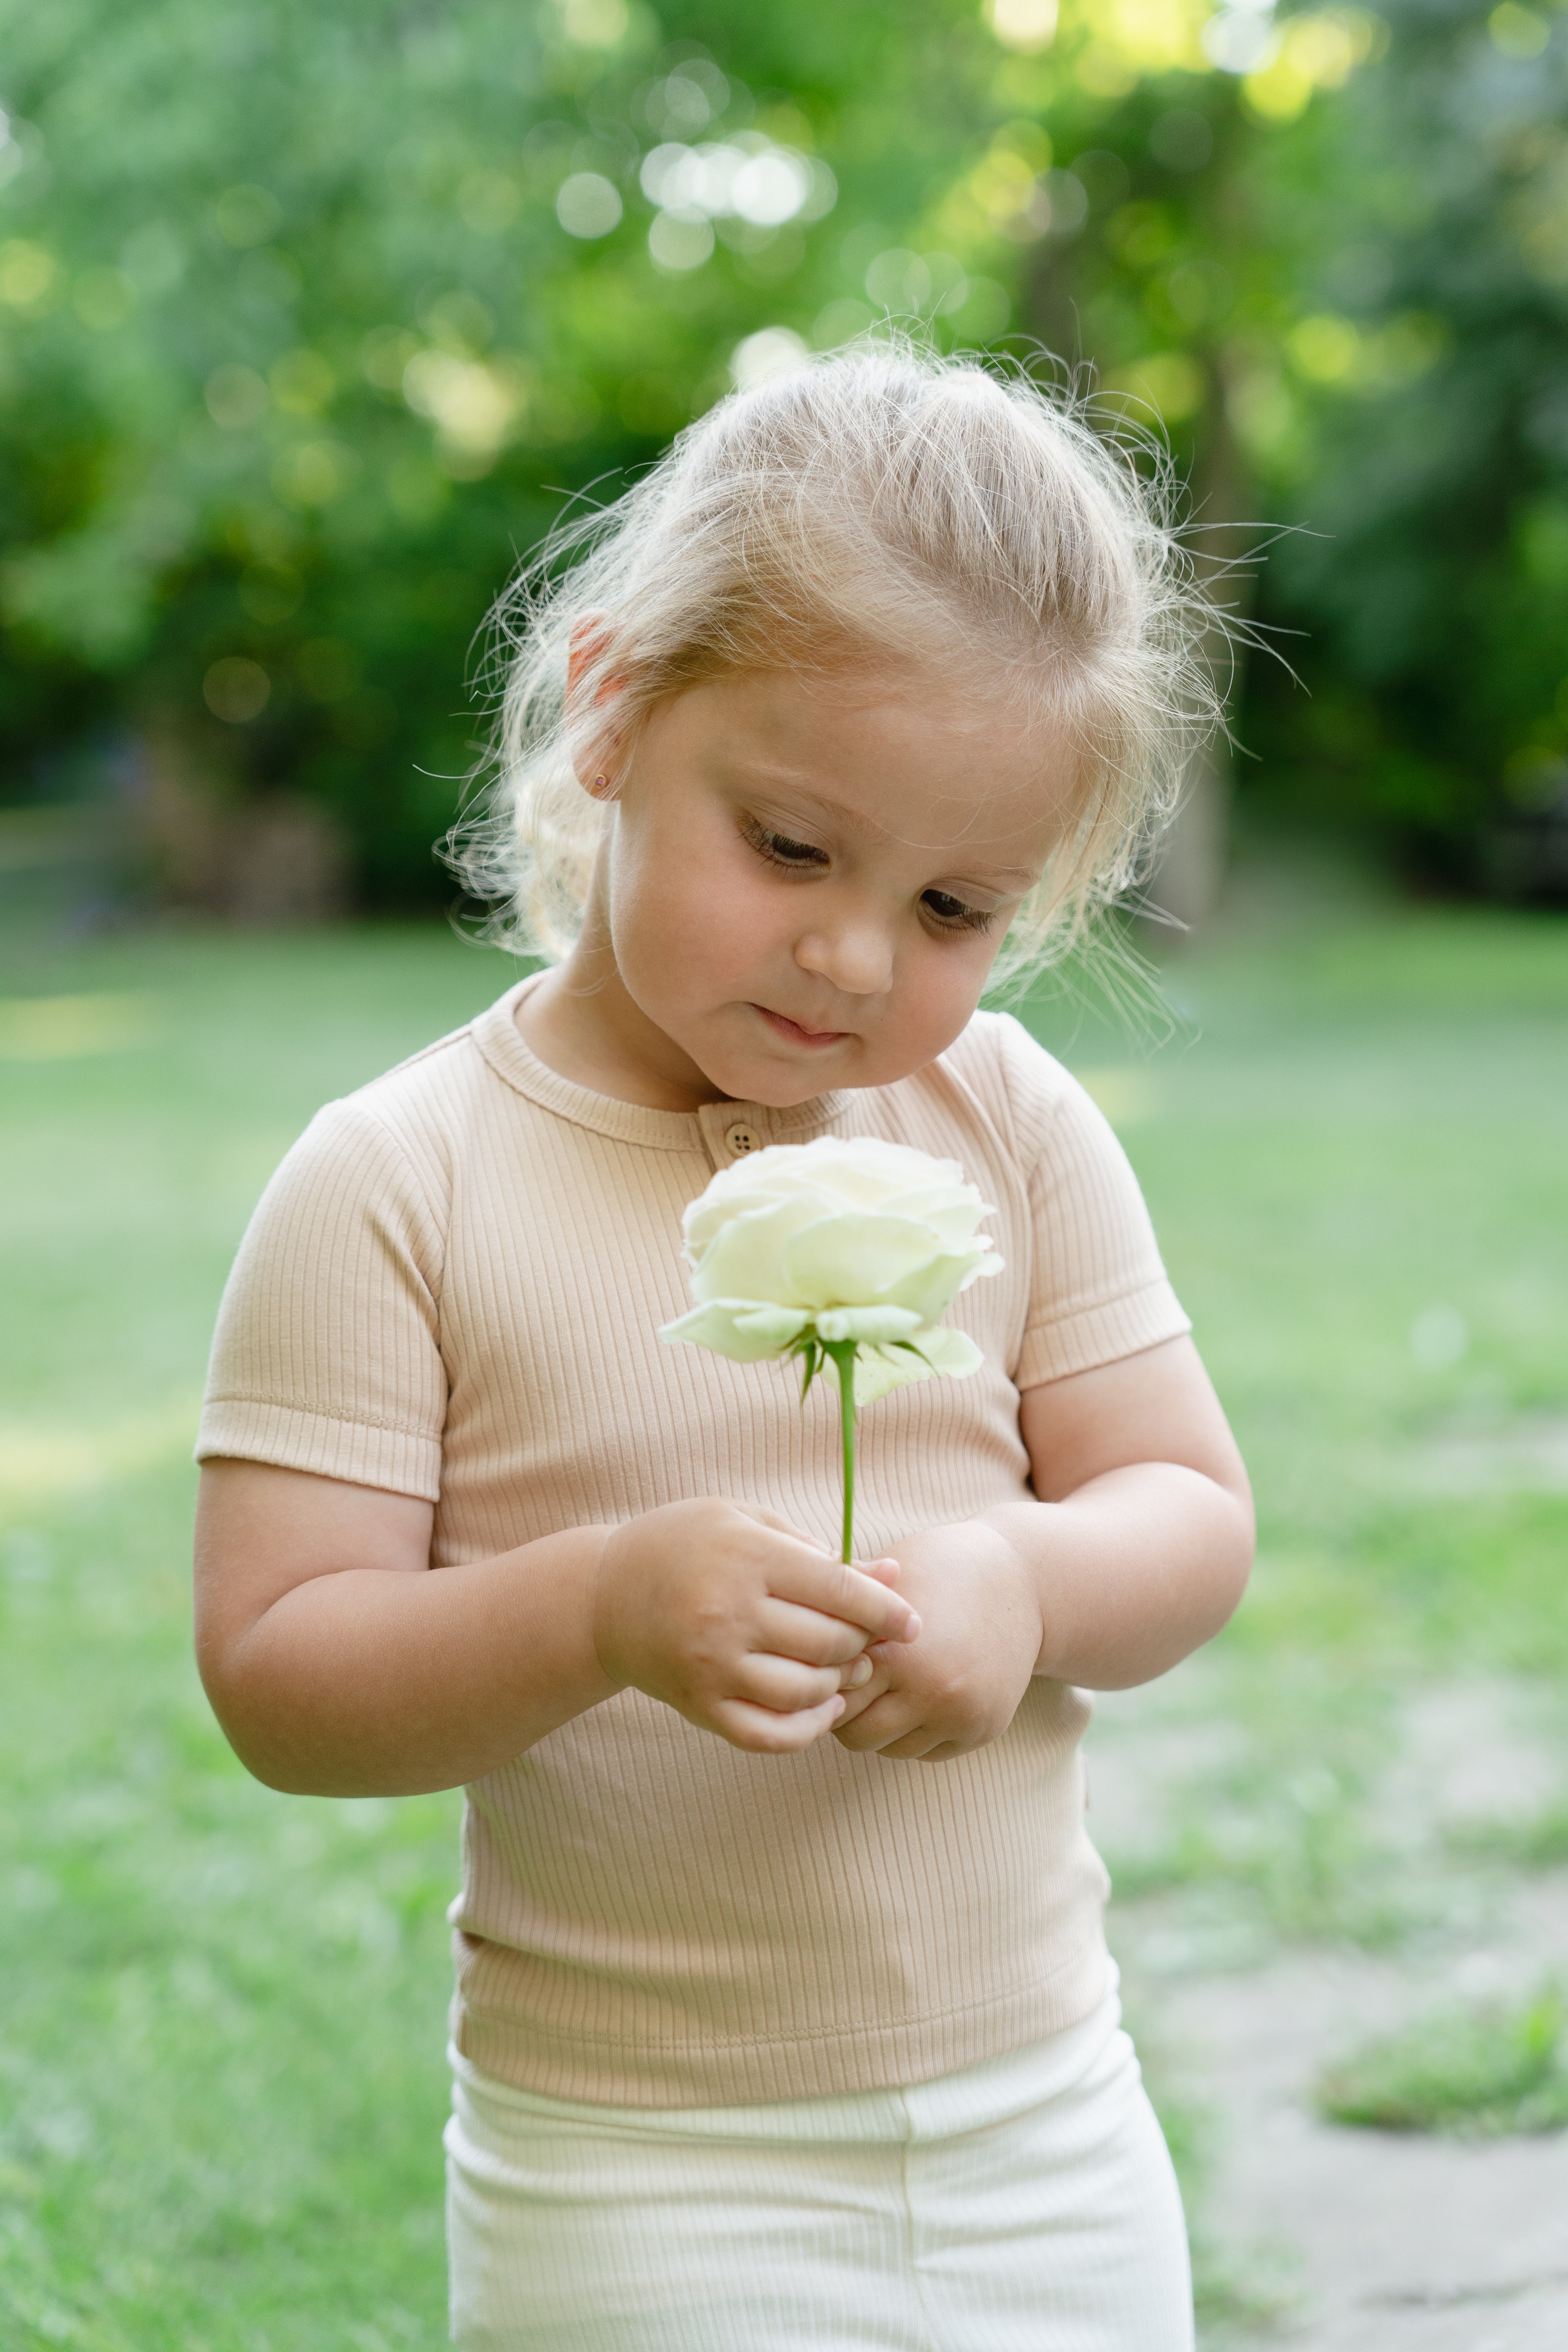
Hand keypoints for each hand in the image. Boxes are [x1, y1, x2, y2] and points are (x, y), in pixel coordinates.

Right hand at [593, 1499, 921, 1754]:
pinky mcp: (699, 1705)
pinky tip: (823, 1708)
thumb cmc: (687, 1545)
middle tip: (872, 1643)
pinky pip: (770, 1734)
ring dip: (839, 1685)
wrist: (604, 1596)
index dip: (886, 1609)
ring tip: (845, 1670)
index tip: (912, 1623)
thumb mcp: (747, 1522)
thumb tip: (891, 1575)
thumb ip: (818, 1551)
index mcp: (746, 1557)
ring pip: (805, 1691)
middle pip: (828, 1643)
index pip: (838, 1590)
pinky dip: (807, 1728)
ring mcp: (712, 1665)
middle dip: (864, 1646)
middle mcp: (728, 1614)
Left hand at [831, 1518, 1041, 1761]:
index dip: (820, 1678)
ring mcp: (961, 1715)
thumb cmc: (940, 1569)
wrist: (1024, 1581)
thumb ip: (842, 1617)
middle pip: (854, 1733)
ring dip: (877, 1723)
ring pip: (887, 1748)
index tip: (819, 1661)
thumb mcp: (890, 1580)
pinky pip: (924, 1751)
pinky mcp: (982, 1730)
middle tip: (848, 1678)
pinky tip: (917, 1693)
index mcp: (901, 1651)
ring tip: (883, 1684)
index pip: (830, 1694)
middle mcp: (934, 1692)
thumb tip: (784, 1647)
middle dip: (843, 1709)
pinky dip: (912, 1731)